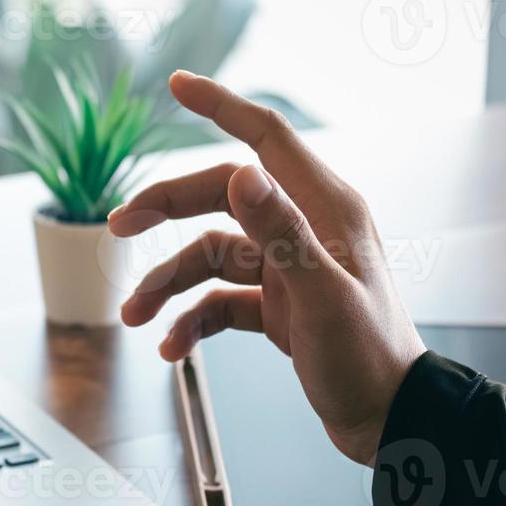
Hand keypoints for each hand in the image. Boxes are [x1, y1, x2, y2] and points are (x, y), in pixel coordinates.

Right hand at [109, 71, 425, 466]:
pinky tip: (171, 348)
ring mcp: (289, 267)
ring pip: (210, 254)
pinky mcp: (278, 307)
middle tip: (116, 227)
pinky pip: (219, 300)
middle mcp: (305, 228)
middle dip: (166, 209)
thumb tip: (242, 173)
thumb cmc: (367, 358)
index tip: (177, 84)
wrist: (389, 421)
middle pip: (220, 196)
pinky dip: (191, 319)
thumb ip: (282, 232)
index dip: (221, 106)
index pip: (266, 137)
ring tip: (134, 315)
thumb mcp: (321, 295)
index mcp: (325, 208)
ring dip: (168, 282)